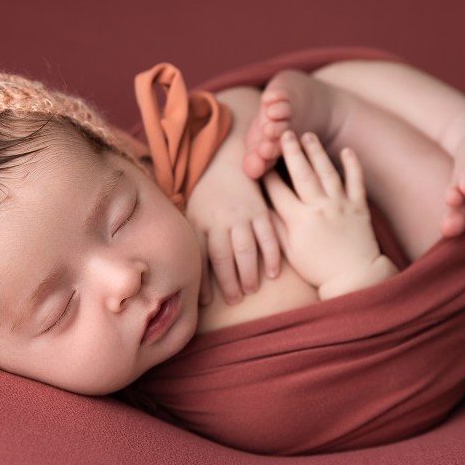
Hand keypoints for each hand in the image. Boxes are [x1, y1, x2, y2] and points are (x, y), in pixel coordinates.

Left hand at [186, 160, 281, 304]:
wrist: (229, 162)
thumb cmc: (208, 196)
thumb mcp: (193, 214)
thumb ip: (195, 241)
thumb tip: (190, 274)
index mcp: (200, 222)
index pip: (201, 256)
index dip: (204, 280)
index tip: (207, 302)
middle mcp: (220, 220)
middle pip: (224, 256)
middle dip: (229, 282)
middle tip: (235, 300)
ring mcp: (242, 215)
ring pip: (246, 249)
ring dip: (249, 273)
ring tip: (251, 290)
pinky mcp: (261, 211)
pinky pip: (268, 237)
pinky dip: (272, 256)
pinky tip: (273, 274)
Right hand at [263, 131, 395, 298]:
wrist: (354, 277)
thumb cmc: (318, 269)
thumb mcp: (291, 252)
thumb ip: (277, 228)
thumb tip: (264, 208)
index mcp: (299, 220)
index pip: (278, 191)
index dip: (267, 173)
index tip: (259, 158)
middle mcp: (320, 208)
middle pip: (302, 174)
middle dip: (291, 151)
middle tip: (284, 133)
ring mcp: (341, 206)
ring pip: (327, 172)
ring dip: (317, 152)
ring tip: (308, 135)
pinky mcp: (359, 207)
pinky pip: (356, 182)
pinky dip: (353, 165)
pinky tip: (347, 150)